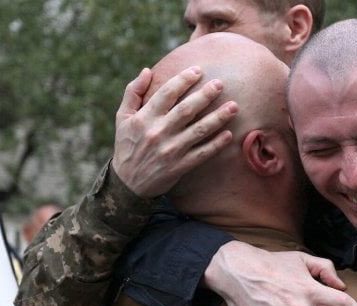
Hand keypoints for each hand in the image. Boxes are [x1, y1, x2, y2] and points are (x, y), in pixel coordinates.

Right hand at [112, 66, 237, 197]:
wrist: (128, 184)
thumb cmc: (127, 145)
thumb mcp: (122, 118)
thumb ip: (133, 92)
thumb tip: (147, 70)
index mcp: (145, 118)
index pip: (167, 93)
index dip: (183, 80)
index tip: (198, 70)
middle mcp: (159, 132)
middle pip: (186, 110)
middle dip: (205, 95)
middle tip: (220, 84)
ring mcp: (171, 150)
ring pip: (199, 131)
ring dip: (218, 118)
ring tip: (234, 106)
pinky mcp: (180, 167)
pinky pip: (202, 154)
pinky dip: (216, 144)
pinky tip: (229, 134)